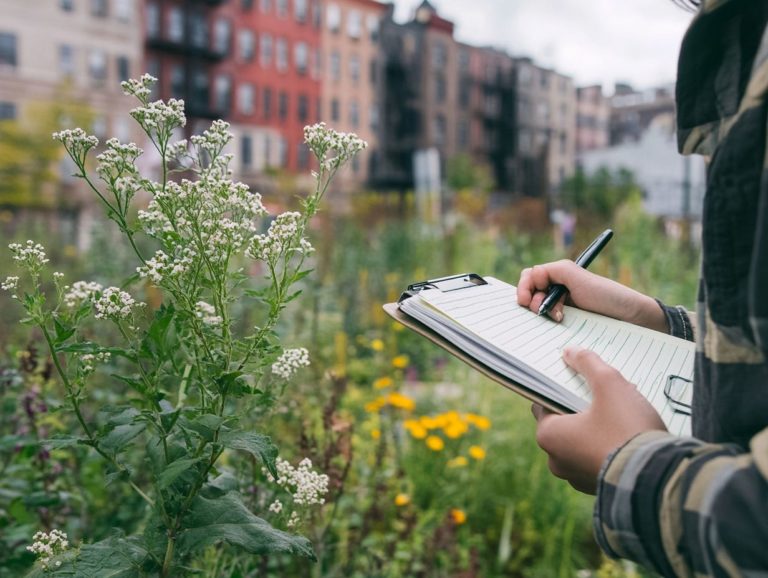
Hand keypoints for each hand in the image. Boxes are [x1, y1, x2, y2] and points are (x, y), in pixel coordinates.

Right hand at [517, 260, 667, 331]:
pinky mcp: (566, 323)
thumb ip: (554, 271)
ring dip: (540, 311)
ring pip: (535, 308)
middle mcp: (557, 289)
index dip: (525, 286)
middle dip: (531, 300)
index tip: (527, 299)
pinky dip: (546, 323)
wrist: (631, 318)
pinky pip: (546, 323)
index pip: (530, 276)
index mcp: (559, 275)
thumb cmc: (608, 295)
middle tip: (541, 310)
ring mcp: (561, 307)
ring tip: (556, 317)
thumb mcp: (579, 277)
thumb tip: (533, 275)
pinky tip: (558, 323)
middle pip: (529, 292)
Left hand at [531, 346, 666, 493]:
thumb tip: (570, 352)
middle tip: (606, 394)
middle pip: (565, 422)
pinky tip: (630, 434)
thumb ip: (588, 364)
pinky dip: (609, 446)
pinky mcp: (601, 487)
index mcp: (549, 436)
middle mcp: (557, 461)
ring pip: (583, 441)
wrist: (660, 477)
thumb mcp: (609, 384)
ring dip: (598, 426)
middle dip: (582, 407)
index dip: (560, 388)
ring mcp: (578, 478)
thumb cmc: (627, 429)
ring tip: (623, 412)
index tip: (578, 380)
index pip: (544, 403)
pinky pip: (599, 459)